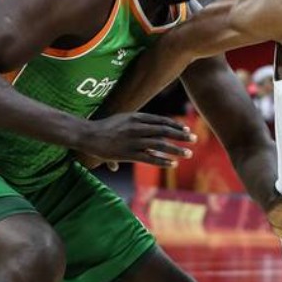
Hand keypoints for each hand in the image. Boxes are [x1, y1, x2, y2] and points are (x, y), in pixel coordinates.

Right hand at [76, 112, 195, 167]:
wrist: (87, 134)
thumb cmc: (104, 127)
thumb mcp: (122, 119)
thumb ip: (135, 124)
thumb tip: (145, 123)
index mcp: (136, 117)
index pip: (161, 120)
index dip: (175, 125)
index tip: (186, 129)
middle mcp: (137, 128)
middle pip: (164, 131)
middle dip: (180, 135)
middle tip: (194, 138)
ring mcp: (133, 141)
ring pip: (160, 145)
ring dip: (176, 149)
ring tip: (188, 153)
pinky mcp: (128, 154)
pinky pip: (149, 158)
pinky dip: (162, 161)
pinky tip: (172, 164)